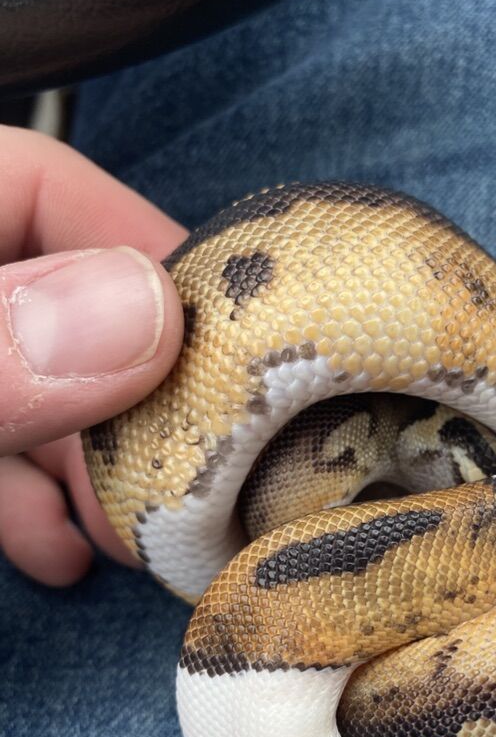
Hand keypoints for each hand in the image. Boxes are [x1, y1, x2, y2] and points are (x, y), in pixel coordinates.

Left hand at [0, 126, 185, 585]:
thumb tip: (147, 315)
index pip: (37, 183)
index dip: (141, 251)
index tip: (229, 346)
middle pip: (55, 303)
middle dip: (131, 395)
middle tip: (190, 473)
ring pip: (31, 387)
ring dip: (91, 465)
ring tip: (135, 532)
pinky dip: (26, 500)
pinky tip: (60, 553)